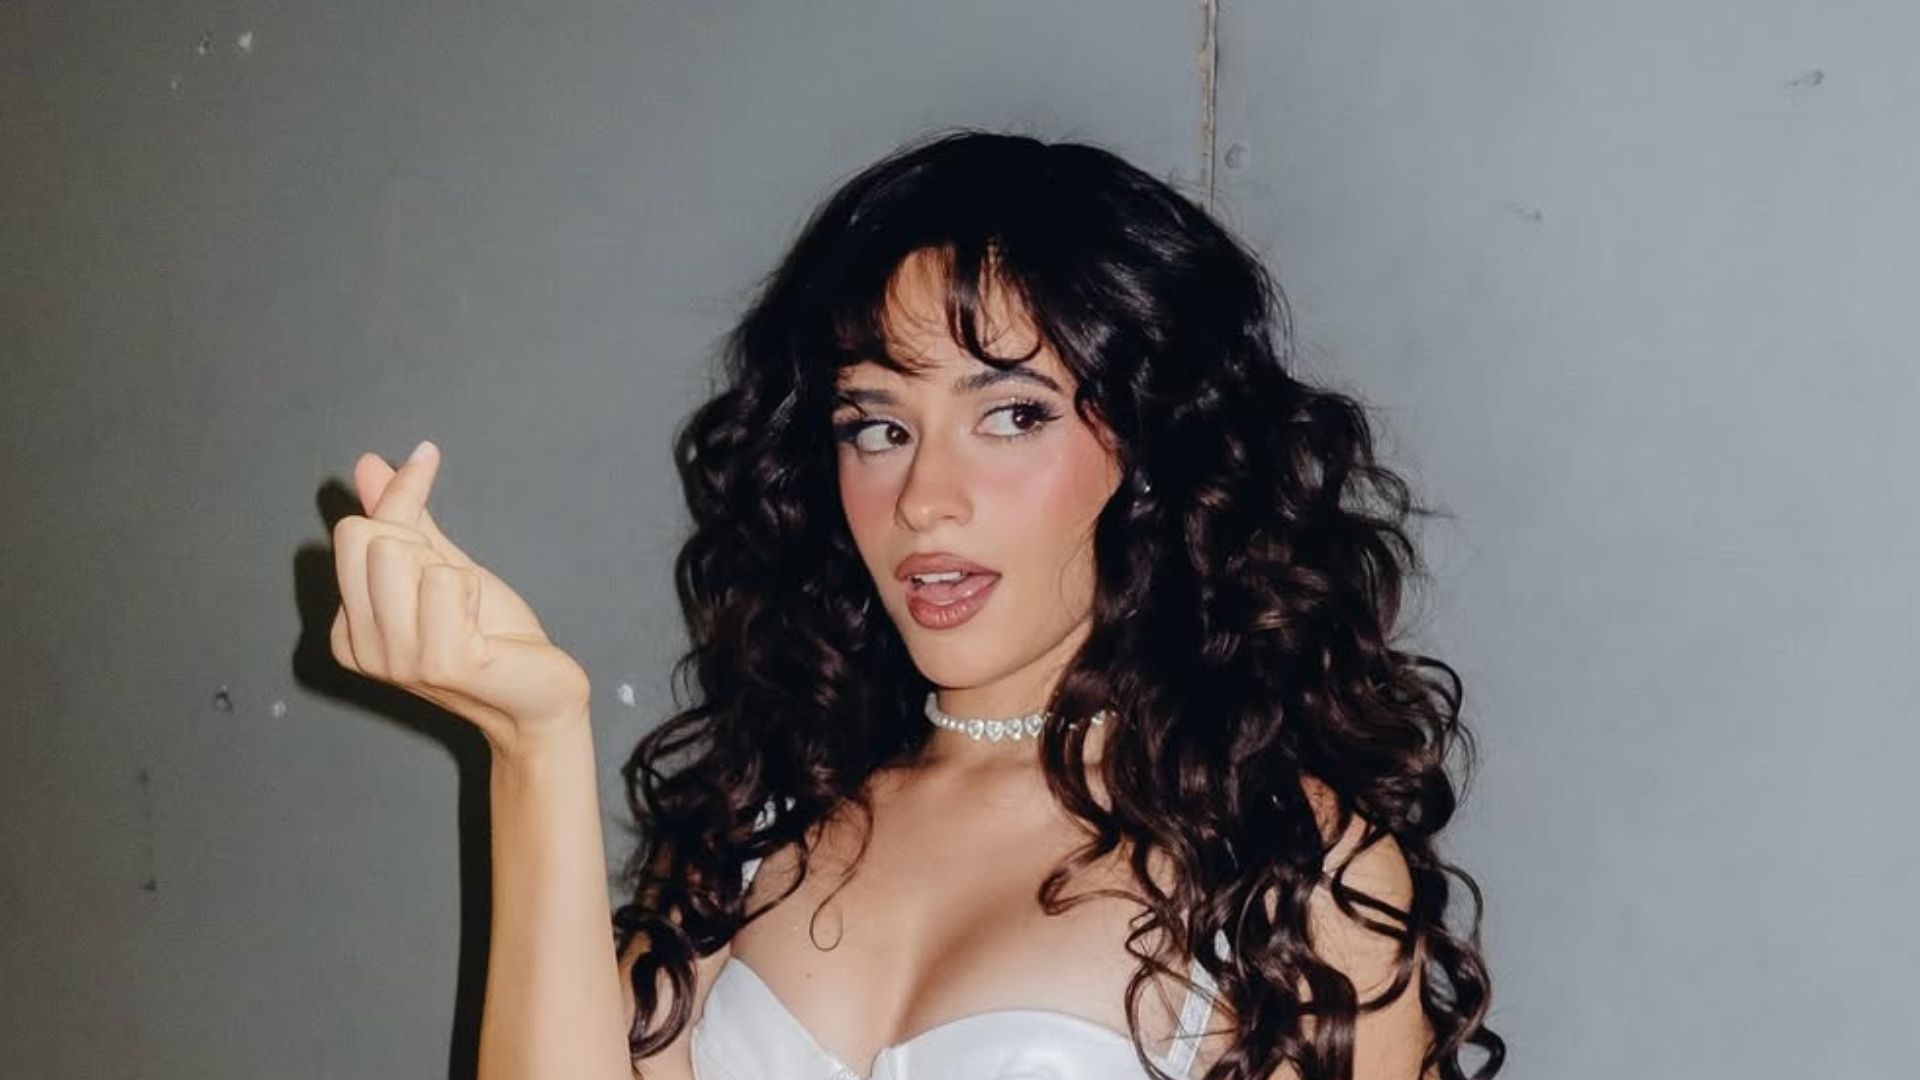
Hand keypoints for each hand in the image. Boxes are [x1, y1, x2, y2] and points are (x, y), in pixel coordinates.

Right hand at [329, 439, 590, 750]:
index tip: (428, 463)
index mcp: (350, 628)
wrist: (538, 695)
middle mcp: (362, 648)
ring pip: (399, 554)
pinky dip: (472, 588)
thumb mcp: (440, 565)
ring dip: (450, 570)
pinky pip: (445, 580)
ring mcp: (398, 659)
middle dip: (421, 544)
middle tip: (454, 587)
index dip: (402, 498)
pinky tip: (481, 625)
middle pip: (368, 537)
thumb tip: (369, 464)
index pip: (354, 529)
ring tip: (466, 610)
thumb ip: (402, 517)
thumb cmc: (492, 635)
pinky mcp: (442, 661)